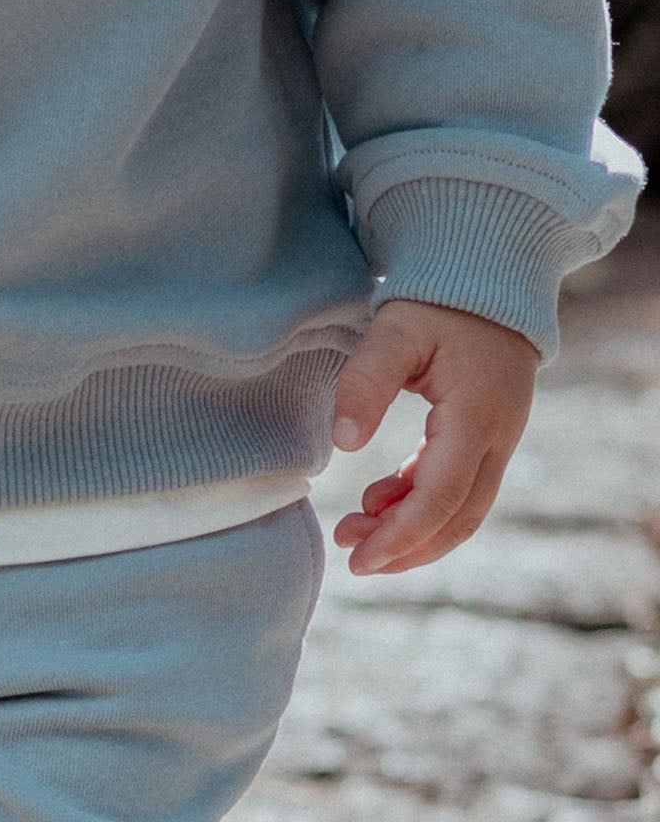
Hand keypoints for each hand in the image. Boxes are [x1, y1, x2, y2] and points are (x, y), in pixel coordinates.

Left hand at [329, 297, 540, 574]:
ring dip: (412, 529)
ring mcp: (495, 440)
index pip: (441, 496)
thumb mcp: (395, 330)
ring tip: (355, 533)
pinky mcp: (483, 435)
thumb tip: (343, 445)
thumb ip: (367, 383)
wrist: (486, 281)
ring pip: (460, 508)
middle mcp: (496, 439)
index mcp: (477, 418)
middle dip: (406, 546)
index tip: (359, 558)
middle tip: (352, 558)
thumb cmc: (438, 302)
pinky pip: (456, 485)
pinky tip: (378, 502)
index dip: (402, 535)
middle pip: (458, 516)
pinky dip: (419, 500)